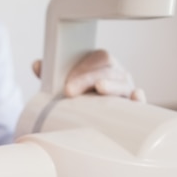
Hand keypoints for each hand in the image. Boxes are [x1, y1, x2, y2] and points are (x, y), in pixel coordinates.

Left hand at [31, 49, 145, 101]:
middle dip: (89, 78)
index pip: (99, 59)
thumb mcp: (64, 85)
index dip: (84, 68)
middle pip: (110, 70)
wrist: (91, 118)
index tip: (67, 83)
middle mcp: (118, 76)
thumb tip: (37, 65)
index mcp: (104, 65)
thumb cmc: (80, 98)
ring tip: (99, 87)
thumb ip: (51, 75)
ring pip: (124, 84)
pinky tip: (135, 97)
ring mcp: (127, 91)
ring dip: (112, 85)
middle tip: (70, 90)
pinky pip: (140, 103)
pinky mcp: (133, 109)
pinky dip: (138, 99)